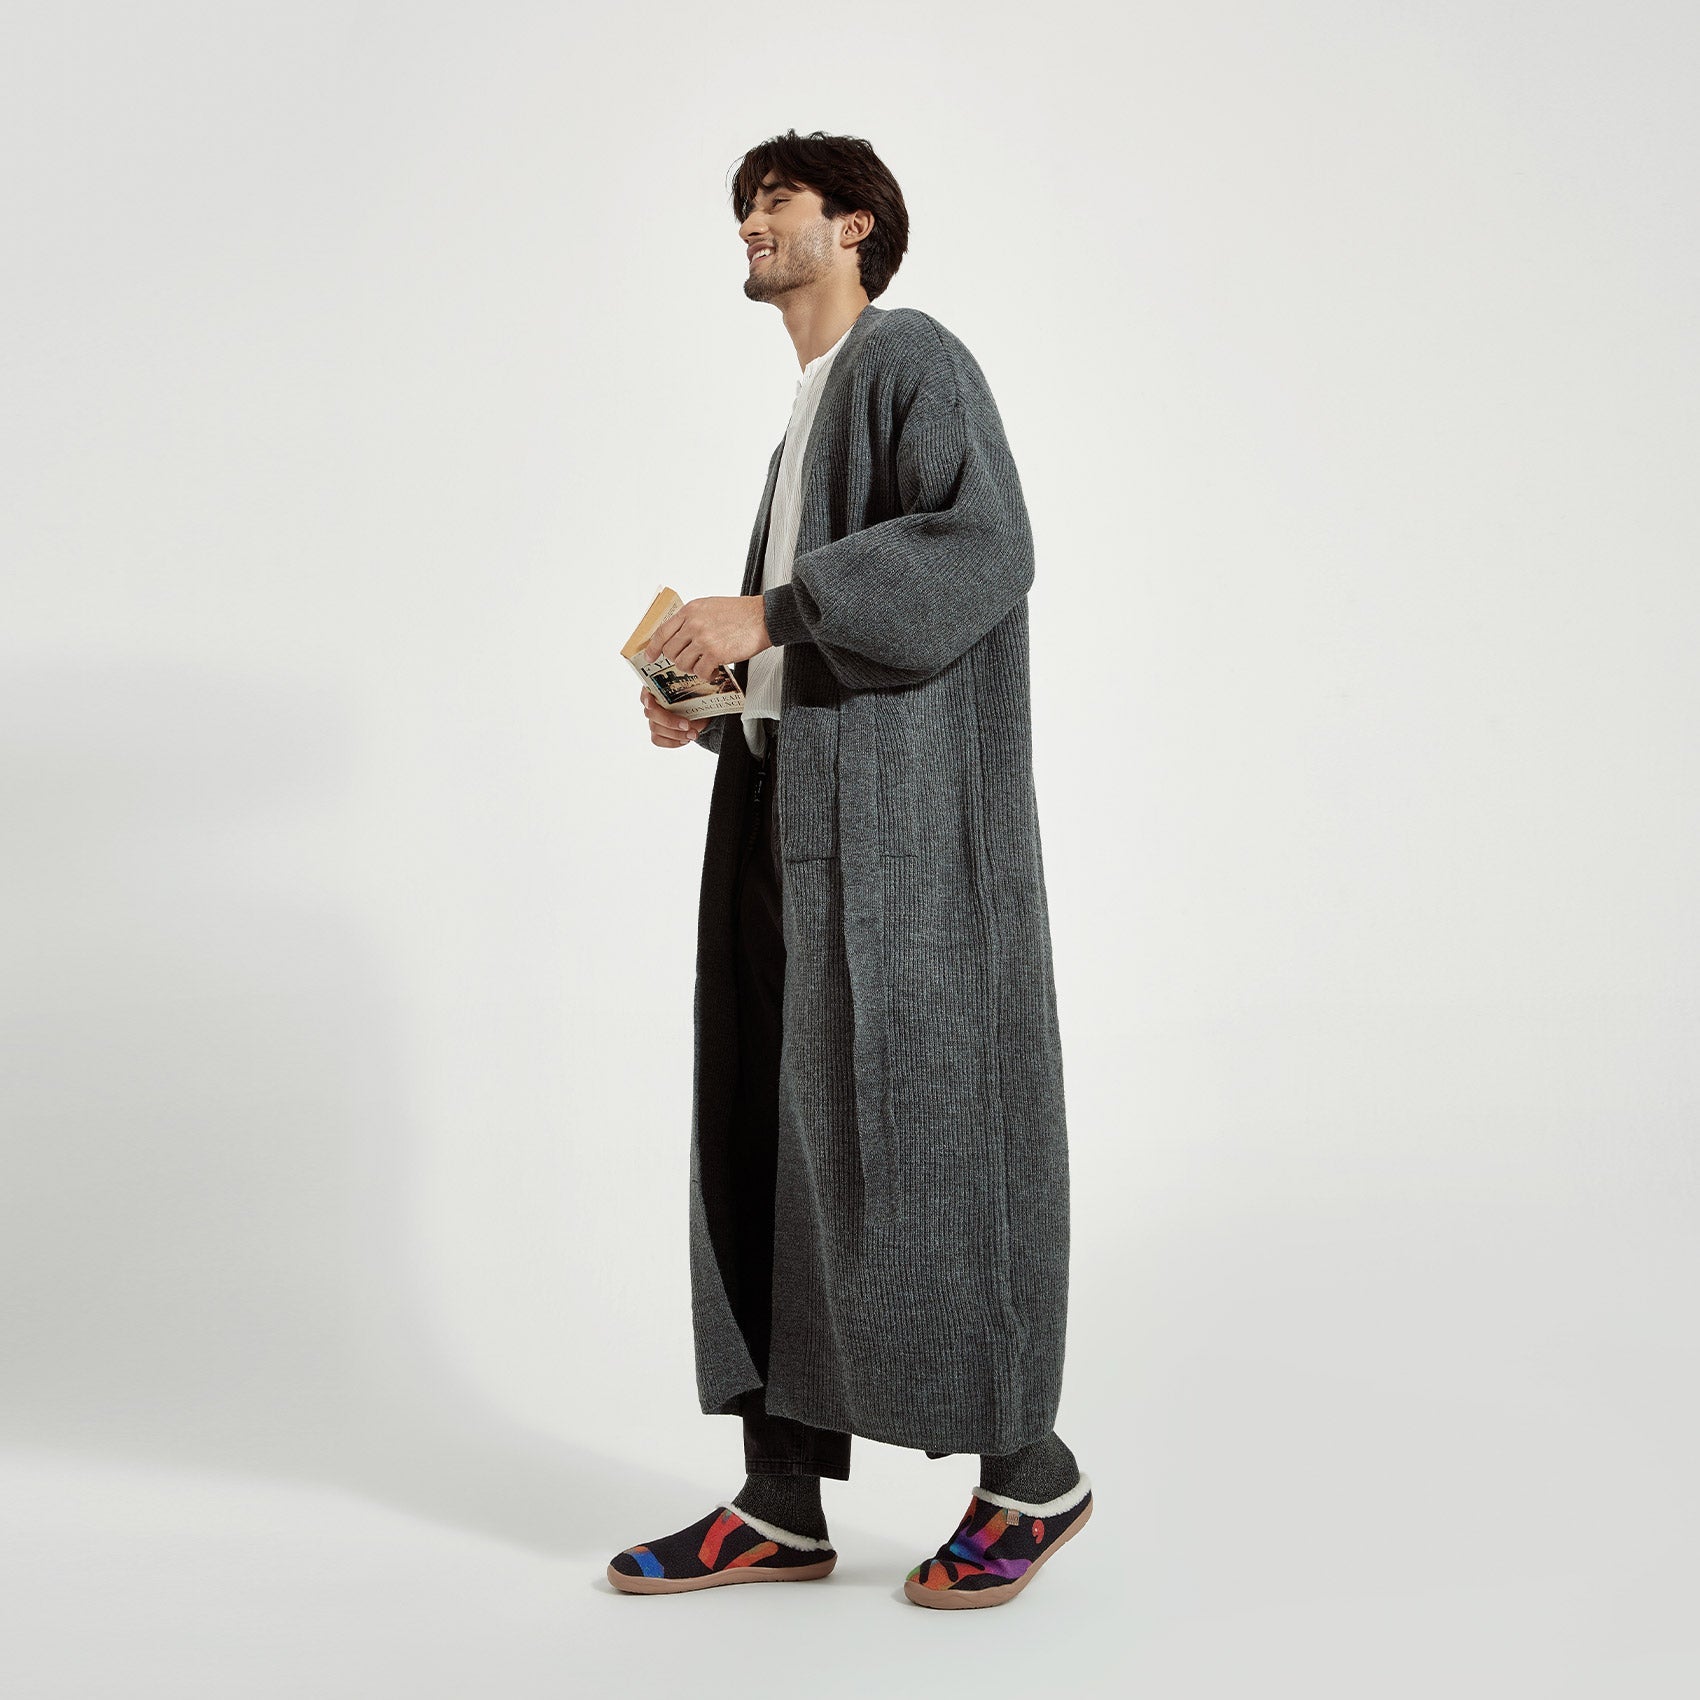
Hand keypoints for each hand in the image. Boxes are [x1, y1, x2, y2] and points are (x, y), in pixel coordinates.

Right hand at [638, 683, 702, 748]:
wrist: (701, 712)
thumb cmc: (696, 697)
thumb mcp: (696, 690)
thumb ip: (691, 690)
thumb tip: (696, 691)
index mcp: (657, 688)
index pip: (645, 693)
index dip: (647, 699)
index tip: (651, 702)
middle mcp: (651, 704)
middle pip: (650, 714)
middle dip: (670, 721)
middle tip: (688, 725)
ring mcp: (653, 720)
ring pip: (656, 729)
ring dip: (676, 734)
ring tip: (693, 734)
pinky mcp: (657, 733)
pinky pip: (658, 740)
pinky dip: (673, 742)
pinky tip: (685, 739)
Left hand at [643, 594, 770, 681]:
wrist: (764, 616)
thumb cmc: (740, 612)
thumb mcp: (709, 606)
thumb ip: (692, 618)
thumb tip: (679, 634)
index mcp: (690, 611)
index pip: (662, 632)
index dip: (653, 648)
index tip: (650, 657)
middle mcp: (693, 624)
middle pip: (670, 651)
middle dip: (678, 660)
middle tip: (690, 661)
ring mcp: (703, 639)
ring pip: (683, 664)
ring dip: (694, 668)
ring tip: (706, 664)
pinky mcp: (715, 653)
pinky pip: (700, 672)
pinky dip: (706, 674)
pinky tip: (715, 669)